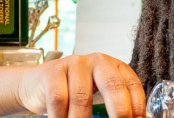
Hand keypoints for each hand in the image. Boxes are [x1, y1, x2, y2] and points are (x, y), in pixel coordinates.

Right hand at [17, 53, 148, 117]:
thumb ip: (113, 106)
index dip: (137, 106)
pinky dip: (61, 117)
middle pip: (112, 86)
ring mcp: (74, 64)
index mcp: (113, 67)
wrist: (37, 84)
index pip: (131, 84)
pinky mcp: (52, 72)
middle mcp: (97, 61)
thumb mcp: (96, 95)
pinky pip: (59, 100)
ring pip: (82, 98)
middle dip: (119, 111)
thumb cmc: (72, 92)